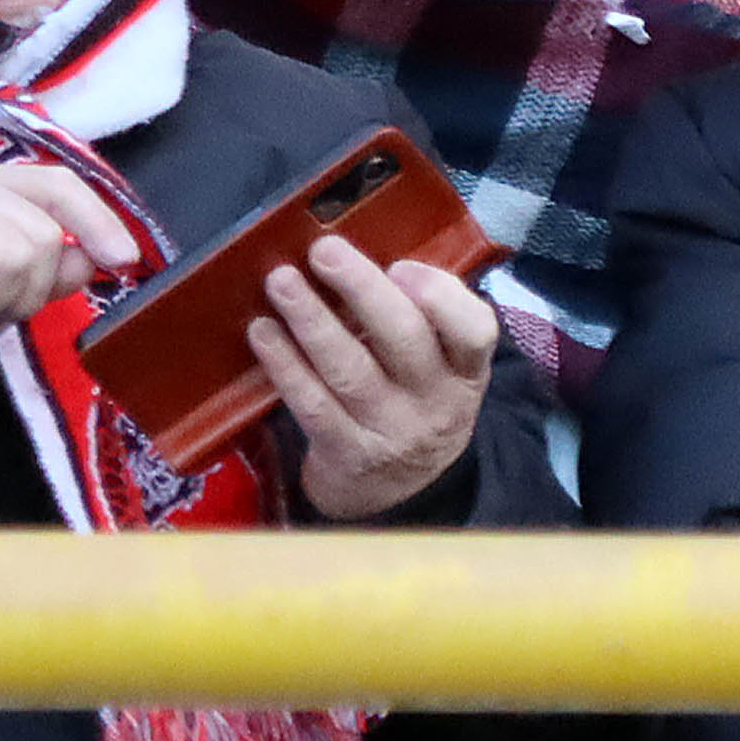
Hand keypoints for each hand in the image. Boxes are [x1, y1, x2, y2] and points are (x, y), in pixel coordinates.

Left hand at [250, 238, 497, 518]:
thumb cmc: (414, 398)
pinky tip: (264, 332)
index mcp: (466, 368)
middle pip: (404, 338)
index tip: (399, 266)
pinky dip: (285, 365)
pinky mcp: (348, 454)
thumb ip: (421, 313)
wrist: (399, 489)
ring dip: (312, 320)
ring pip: (351, 370)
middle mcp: (437, 401)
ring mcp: (392, 431)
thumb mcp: (442, 363)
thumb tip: (364, 259)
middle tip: (323, 251)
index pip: (475, 330)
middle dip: (361, 289)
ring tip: (282, 282)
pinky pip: (313, 405)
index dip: (438, 295)